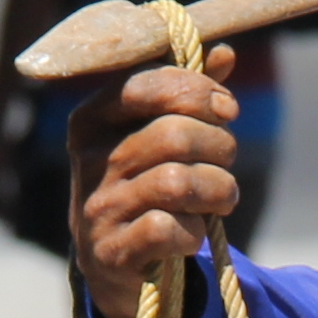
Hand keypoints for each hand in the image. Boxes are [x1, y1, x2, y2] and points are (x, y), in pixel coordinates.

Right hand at [67, 50, 246, 317]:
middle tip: (226, 161)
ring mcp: (98, 207)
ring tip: (222, 197)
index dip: (198, 92)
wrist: (112, 264)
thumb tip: (223, 52)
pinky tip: (191, 233)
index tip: (228, 108)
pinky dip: (193, 233)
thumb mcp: (159, 135)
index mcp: (93, 118)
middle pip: (174, 135)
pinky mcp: (111, 252)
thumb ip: (188, 94)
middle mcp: (90, 159)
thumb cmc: (145, 185)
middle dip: (219, 147)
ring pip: (177, 183)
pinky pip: (168, 230)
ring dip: (218, 190)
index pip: (147, 85)